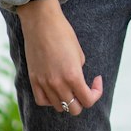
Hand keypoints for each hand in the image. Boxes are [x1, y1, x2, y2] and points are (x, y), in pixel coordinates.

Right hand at [17, 0, 102, 116]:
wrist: (41, 22)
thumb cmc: (63, 33)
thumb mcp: (79, 54)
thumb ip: (78, 73)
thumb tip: (76, 83)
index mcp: (73, 76)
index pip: (88, 101)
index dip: (96, 93)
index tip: (96, 80)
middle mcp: (58, 83)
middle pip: (74, 108)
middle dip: (82, 100)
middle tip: (84, 87)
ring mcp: (44, 83)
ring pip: (59, 107)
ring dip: (67, 101)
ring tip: (69, 88)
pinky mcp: (33, 80)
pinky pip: (42, 101)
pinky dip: (51, 100)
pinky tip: (55, 90)